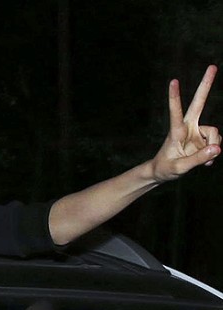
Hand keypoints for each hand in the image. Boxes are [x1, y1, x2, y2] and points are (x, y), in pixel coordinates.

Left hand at [150, 65, 220, 181]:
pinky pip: (216, 143)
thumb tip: (217, 148)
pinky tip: (205, 161)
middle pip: (199, 103)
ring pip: (215, 134)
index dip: (175, 97)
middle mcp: (187, 127)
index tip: (173, 81)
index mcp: (176, 131)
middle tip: (213, 66)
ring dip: (213, 148)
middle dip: (206, 85)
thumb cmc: (166, 169)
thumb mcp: (180, 168)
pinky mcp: (203, 138)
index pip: (176, 112)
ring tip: (202, 161)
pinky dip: (213, 153)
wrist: (163, 172)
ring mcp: (197, 131)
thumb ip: (198, 159)